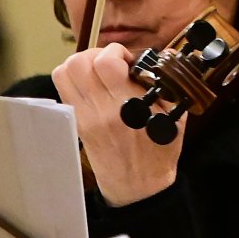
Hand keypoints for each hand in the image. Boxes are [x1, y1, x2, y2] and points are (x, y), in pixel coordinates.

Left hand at [52, 44, 184, 205]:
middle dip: (97, 53)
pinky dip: (73, 78)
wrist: (138, 184)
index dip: (117, 52)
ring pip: (64, 72)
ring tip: (99, 70)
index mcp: (129, 107)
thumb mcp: (175, 115)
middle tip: (112, 62)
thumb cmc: (159, 150)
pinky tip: (91, 84)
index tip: (128, 60)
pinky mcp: (76, 122)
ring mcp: (84, 116)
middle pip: (79, 63)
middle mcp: (101, 110)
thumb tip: (166, 54)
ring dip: (81, 63)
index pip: (106, 64)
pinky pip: (63, 88)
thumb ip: (169, 83)